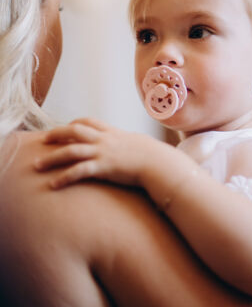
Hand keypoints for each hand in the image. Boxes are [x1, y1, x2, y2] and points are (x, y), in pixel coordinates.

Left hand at [35, 118, 162, 189]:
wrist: (159, 163)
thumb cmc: (153, 156)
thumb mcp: (138, 144)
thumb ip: (129, 144)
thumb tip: (132, 145)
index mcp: (112, 132)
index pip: (88, 121)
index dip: (74, 124)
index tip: (65, 127)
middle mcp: (104, 139)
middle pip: (74, 131)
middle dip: (56, 134)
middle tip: (42, 140)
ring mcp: (103, 152)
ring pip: (71, 151)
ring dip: (52, 158)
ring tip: (37, 165)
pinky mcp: (103, 167)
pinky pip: (79, 171)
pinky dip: (64, 177)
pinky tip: (53, 185)